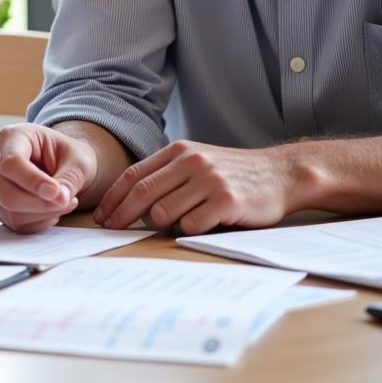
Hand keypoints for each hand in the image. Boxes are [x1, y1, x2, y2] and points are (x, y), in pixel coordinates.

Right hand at [0, 123, 98, 232]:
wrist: (65, 163)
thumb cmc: (69, 156)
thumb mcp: (78, 161)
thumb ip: (68, 179)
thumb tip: (60, 199)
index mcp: (12, 137)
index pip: (12, 163)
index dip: (33, 182)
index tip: (57, 192)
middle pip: (8, 194)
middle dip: (42, 204)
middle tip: (68, 200)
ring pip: (10, 213)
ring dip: (43, 214)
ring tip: (63, 202)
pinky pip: (14, 223)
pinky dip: (38, 222)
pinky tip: (51, 209)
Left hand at [94, 140, 294, 233]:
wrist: (279, 173)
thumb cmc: (231, 173)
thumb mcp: (196, 162)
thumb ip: (167, 175)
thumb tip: (129, 202)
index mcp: (179, 151)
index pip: (134, 175)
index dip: (114, 198)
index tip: (102, 217)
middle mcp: (191, 162)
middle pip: (142, 192)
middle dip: (122, 214)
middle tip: (110, 230)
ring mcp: (209, 180)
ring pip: (165, 211)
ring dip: (161, 224)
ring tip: (171, 224)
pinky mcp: (227, 201)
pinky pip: (193, 224)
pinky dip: (188, 230)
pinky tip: (198, 226)